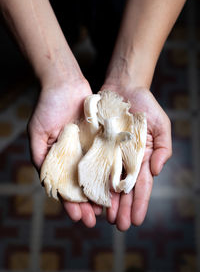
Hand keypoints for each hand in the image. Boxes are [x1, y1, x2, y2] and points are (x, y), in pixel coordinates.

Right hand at [28, 77, 101, 226]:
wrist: (65, 83)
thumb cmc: (48, 107)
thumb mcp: (37, 132)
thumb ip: (39, 156)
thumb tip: (45, 182)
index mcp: (59, 159)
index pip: (65, 187)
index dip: (70, 203)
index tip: (77, 218)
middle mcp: (75, 156)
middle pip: (83, 185)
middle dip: (88, 204)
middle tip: (94, 220)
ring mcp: (89, 148)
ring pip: (97, 175)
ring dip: (101, 192)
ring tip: (108, 210)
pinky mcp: (101, 138)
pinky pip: (107, 157)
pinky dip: (111, 172)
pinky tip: (117, 185)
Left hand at [101, 84, 171, 230]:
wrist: (123, 88)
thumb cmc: (145, 105)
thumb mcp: (161, 125)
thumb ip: (163, 148)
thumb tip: (156, 172)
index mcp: (142, 157)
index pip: (142, 185)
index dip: (140, 203)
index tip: (137, 220)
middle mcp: (125, 159)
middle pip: (124, 189)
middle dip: (123, 208)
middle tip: (119, 226)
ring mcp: (110, 153)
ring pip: (107, 182)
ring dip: (107, 201)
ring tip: (105, 218)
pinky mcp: (96, 145)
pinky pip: (94, 166)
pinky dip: (93, 181)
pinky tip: (90, 196)